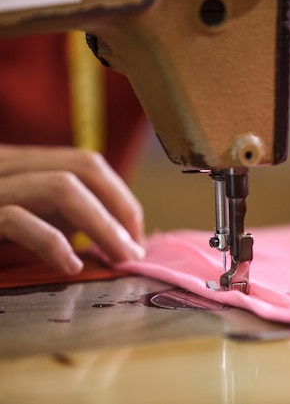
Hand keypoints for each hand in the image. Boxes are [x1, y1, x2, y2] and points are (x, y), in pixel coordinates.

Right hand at [0, 144, 144, 273]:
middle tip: (135, 251)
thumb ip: (67, 217)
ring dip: (102, 225)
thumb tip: (122, 237)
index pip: (86, 164)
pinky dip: (52, 243)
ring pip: (59, 188)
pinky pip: (17, 219)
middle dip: (120, 208)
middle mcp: (5, 165)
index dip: (120, 197)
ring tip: (118, 257)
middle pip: (82, 168)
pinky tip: (70, 266)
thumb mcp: (30, 221)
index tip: (135, 235)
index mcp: (21, 164)